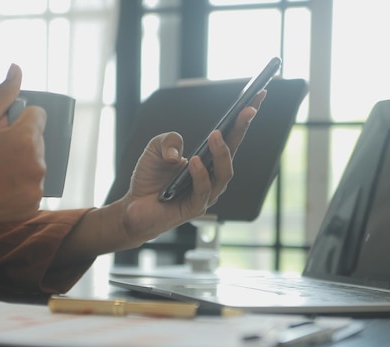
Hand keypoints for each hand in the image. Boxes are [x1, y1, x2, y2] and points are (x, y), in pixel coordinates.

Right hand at [0, 64, 46, 248]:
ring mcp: (35, 189)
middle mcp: (36, 165)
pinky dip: (19, 185)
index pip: (38, 116)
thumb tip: (17, 70)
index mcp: (24, 140)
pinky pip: (32, 187)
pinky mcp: (31, 207)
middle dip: (19, 141)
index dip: (18, 119)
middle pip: (38, 141)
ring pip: (35, 164)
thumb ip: (1, 94)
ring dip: (20, 163)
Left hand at [120, 91, 265, 243]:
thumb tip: (179, 153)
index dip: (243, 118)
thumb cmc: (149, 179)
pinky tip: (195, 162)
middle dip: (242, 129)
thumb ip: (168, 140)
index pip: (230, 136)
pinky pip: (203, 191)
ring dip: (221, 153)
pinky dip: (201, 175)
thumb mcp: (155, 148)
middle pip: (234, 151)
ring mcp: (206, 193)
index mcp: (207, 160)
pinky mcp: (194, 208)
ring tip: (215, 135)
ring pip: (223, 173)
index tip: (257, 97)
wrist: (133, 207)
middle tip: (247, 110)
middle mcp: (212, 176)